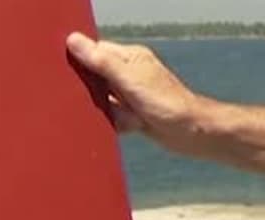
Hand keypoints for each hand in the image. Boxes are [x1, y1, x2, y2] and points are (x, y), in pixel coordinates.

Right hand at [64, 33, 212, 155]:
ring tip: (128, 115)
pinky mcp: (132, 114)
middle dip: (93, 92)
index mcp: (130, 57)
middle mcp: (129, 73)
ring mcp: (130, 94)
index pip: (95, 51)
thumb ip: (101, 62)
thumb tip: (73, 40)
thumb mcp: (129, 80)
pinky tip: (130, 125)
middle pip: (95, 77)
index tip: (71, 74)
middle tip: (108, 101)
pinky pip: (111, 118)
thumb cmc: (167, 103)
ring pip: (101, 100)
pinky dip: (115, 123)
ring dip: (107, 111)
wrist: (192, 133)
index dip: (80, 61)